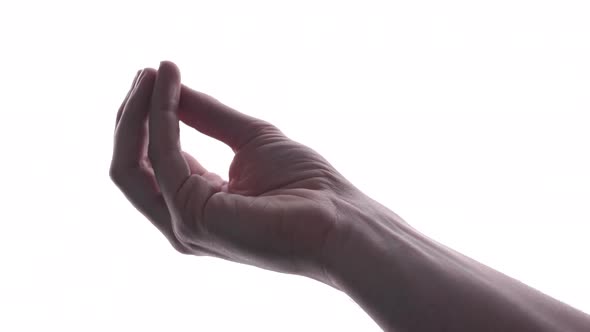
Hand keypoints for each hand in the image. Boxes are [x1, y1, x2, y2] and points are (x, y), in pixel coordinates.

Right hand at [110, 61, 370, 282]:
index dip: (150, 118)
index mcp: (197, 204)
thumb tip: (170, 87)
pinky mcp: (192, 218)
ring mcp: (184, 224)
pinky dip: (161, 118)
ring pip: (132, 165)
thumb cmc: (306, 186)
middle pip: (132, 166)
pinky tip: (168, 87)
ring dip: (137, 113)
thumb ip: (206, 116)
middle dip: (133, 115)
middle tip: (146, 72)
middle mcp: (182, 220)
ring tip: (150, 74)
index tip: (157, 76)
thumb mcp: (249, 138)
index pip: (153, 162)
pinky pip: (163, 158)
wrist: (339, 220)